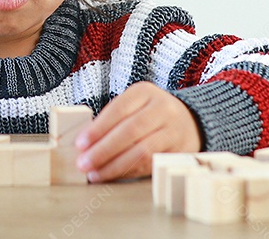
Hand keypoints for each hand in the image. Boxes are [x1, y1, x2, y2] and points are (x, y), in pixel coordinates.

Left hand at [73, 81, 201, 182]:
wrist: (188, 120)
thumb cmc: (148, 113)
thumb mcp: (131, 105)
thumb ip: (109, 120)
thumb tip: (82, 144)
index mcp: (144, 92)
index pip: (118, 109)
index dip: (98, 128)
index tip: (80, 144)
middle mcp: (163, 108)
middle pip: (130, 131)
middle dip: (104, 150)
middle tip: (83, 163)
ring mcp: (173, 130)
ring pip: (142, 151)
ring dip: (114, 166)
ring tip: (95, 174)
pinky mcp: (179, 151)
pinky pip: (150, 164)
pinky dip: (128, 172)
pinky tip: (112, 176)